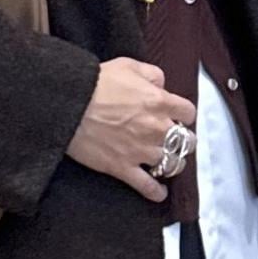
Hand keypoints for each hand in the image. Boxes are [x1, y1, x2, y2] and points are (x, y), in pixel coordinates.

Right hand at [66, 58, 197, 203]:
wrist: (69, 105)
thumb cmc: (95, 83)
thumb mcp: (127, 65)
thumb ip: (151, 74)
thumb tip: (161, 84)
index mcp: (159, 102)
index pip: (188, 113)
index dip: (184, 115)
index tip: (178, 117)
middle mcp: (156, 129)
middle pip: (186, 142)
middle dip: (182, 141)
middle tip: (173, 140)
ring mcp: (141, 151)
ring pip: (172, 165)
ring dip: (172, 164)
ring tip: (166, 162)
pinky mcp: (123, 167)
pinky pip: (147, 186)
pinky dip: (156, 192)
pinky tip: (160, 193)